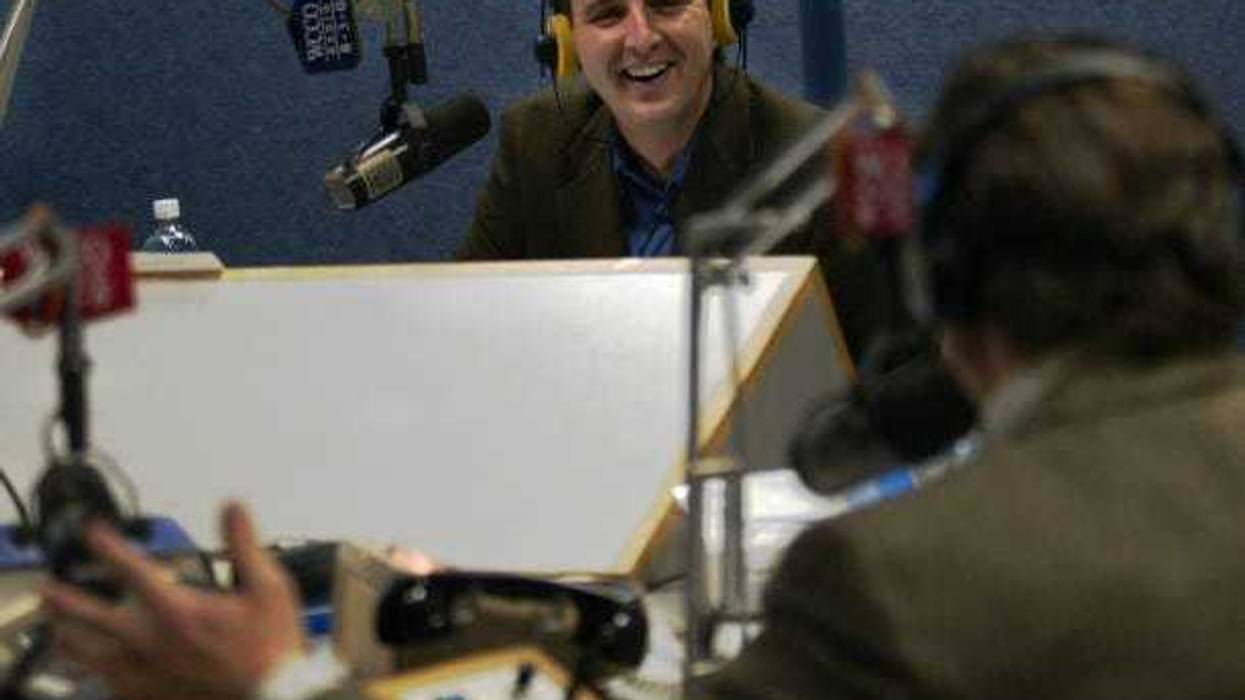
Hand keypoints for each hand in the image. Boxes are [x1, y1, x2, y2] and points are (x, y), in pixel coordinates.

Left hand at [41, 502, 306, 699]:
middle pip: (92, 617)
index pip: (131, 570)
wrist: (272, 696)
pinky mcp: (147, 694)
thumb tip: (232, 508)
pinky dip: (92, 669)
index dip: (107, 546)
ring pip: (90, 654)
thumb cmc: (270, 647)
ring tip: (57, 625)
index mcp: (178, 611)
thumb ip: (245, 544)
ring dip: (69, 635)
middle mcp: (153, 641)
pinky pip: (106, 682)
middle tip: (49, 588)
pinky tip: (89, 664)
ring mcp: (145, 671)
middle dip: (67, 599)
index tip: (93, 533)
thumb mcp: (269, 587)